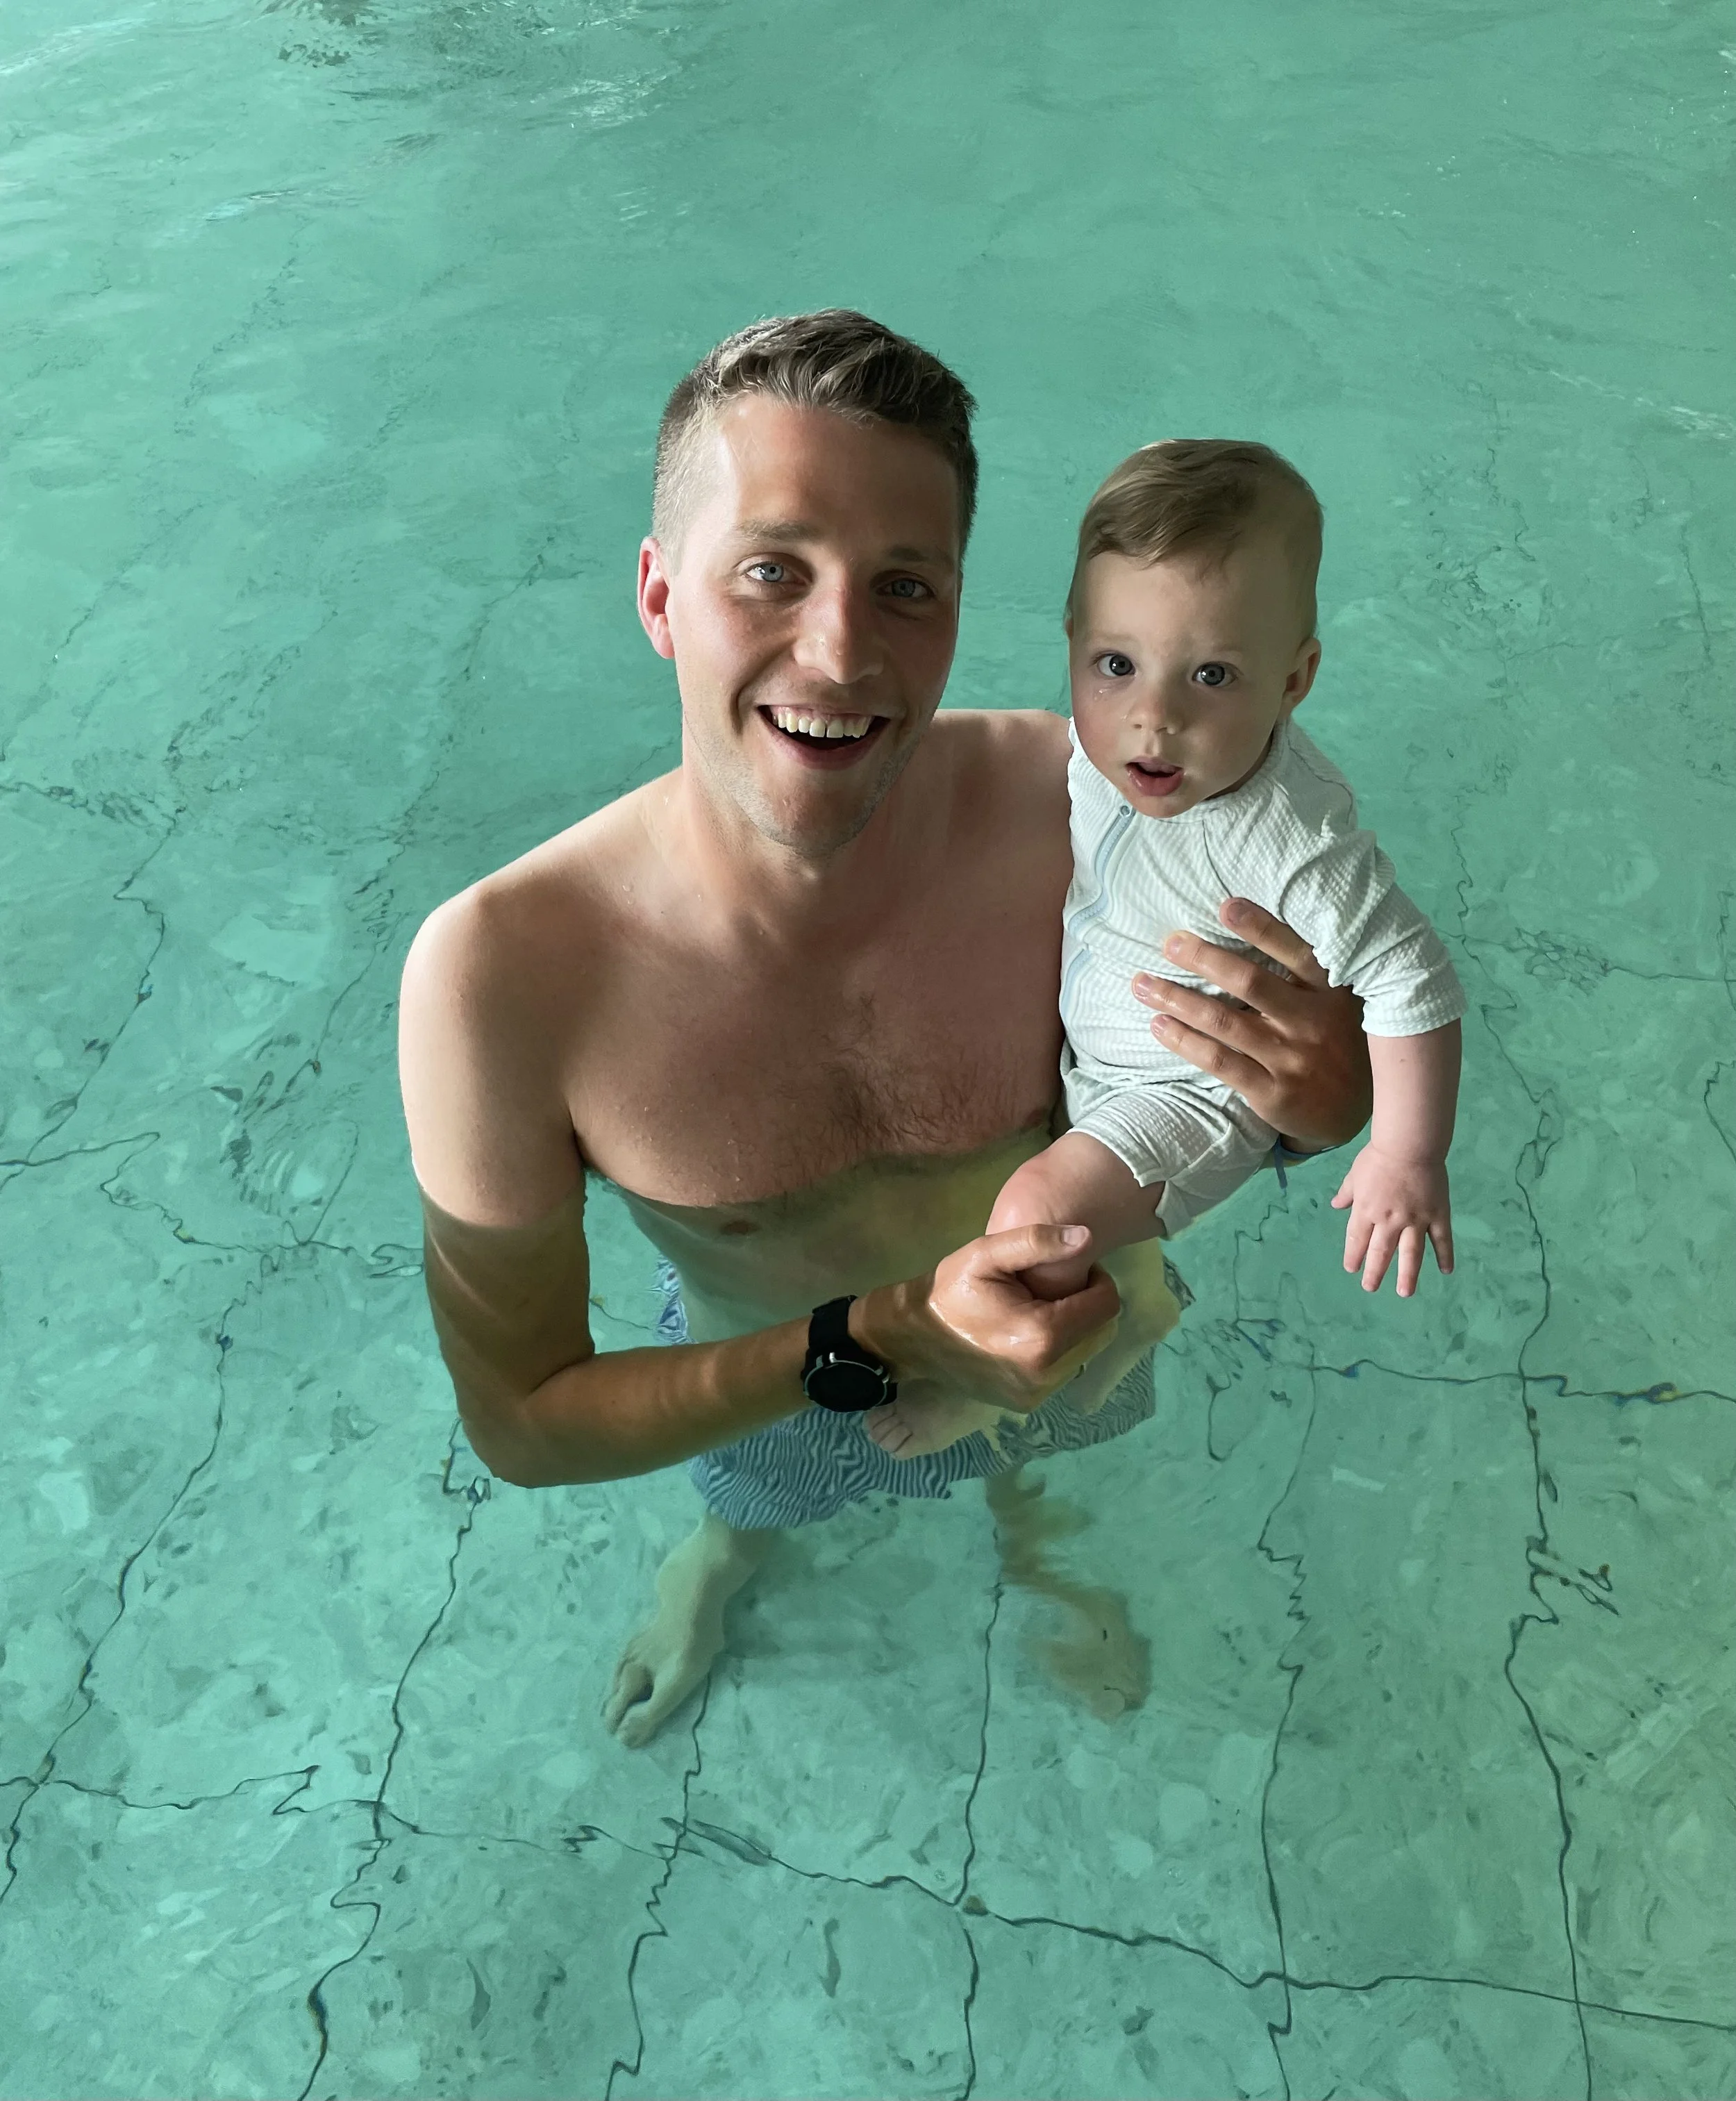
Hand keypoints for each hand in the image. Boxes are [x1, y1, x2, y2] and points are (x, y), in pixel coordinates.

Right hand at [852, 1223, 1120, 1415]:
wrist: (911, 1339)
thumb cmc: (949, 1291)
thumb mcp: (985, 1254)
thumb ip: (1036, 1241)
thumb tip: (1086, 1238)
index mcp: (1042, 1336)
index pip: (1106, 1305)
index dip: (1097, 1280)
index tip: (1071, 1267)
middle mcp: (1047, 1373)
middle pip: (1102, 1331)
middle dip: (1088, 1305)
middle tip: (1055, 1288)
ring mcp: (1037, 1394)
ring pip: (1087, 1352)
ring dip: (1075, 1328)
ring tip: (1040, 1309)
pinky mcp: (1028, 1403)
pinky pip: (1065, 1370)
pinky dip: (1059, 1350)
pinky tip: (1029, 1334)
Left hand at [1132, 897, 1371, 1150]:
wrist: (1354, 1111)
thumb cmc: (1333, 1040)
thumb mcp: (1335, 1002)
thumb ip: (1306, 971)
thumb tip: (1245, 922)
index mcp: (1330, 992)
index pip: (1295, 951)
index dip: (1261, 927)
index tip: (1225, 906)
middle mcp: (1312, 1023)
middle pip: (1250, 982)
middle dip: (1204, 958)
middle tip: (1169, 943)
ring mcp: (1292, 1059)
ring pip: (1225, 1022)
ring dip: (1177, 999)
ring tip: (1142, 984)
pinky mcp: (1273, 1093)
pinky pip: (1220, 1061)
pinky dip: (1184, 1041)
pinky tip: (1158, 1025)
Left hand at [1330, 1144, 1453, 1295]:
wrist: (1409, 1145)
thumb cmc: (1378, 1156)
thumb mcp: (1355, 1174)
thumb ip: (1347, 1193)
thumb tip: (1335, 1205)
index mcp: (1366, 1211)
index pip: (1357, 1240)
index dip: (1354, 1256)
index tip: (1352, 1269)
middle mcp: (1390, 1221)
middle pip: (1381, 1253)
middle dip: (1375, 1272)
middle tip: (1370, 1287)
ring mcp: (1416, 1220)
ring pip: (1411, 1254)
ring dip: (1407, 1275)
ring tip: (1404, 1292)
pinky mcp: (1438, 1215)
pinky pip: (1442, 1239)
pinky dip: (1445, 1255)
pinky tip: (1445, 1271)